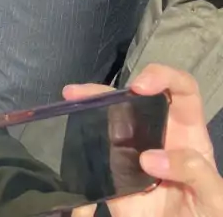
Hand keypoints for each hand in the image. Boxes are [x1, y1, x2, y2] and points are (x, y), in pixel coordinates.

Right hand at [64, 65, 222, 216]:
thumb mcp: (216, 198)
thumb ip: (195, 172)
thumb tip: (149, 158)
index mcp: (189, 136)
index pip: (182, 91)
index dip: (164, 77)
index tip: (140, 86)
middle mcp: (159, 136)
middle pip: (135, 100)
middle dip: (108, 89)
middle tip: (83, 93)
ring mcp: (133, 152)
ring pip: (110, 118)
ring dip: (89, 103)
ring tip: (71, 98)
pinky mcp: (113, 172)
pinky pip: (96, 149)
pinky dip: (80, 134)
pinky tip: (67, 126)